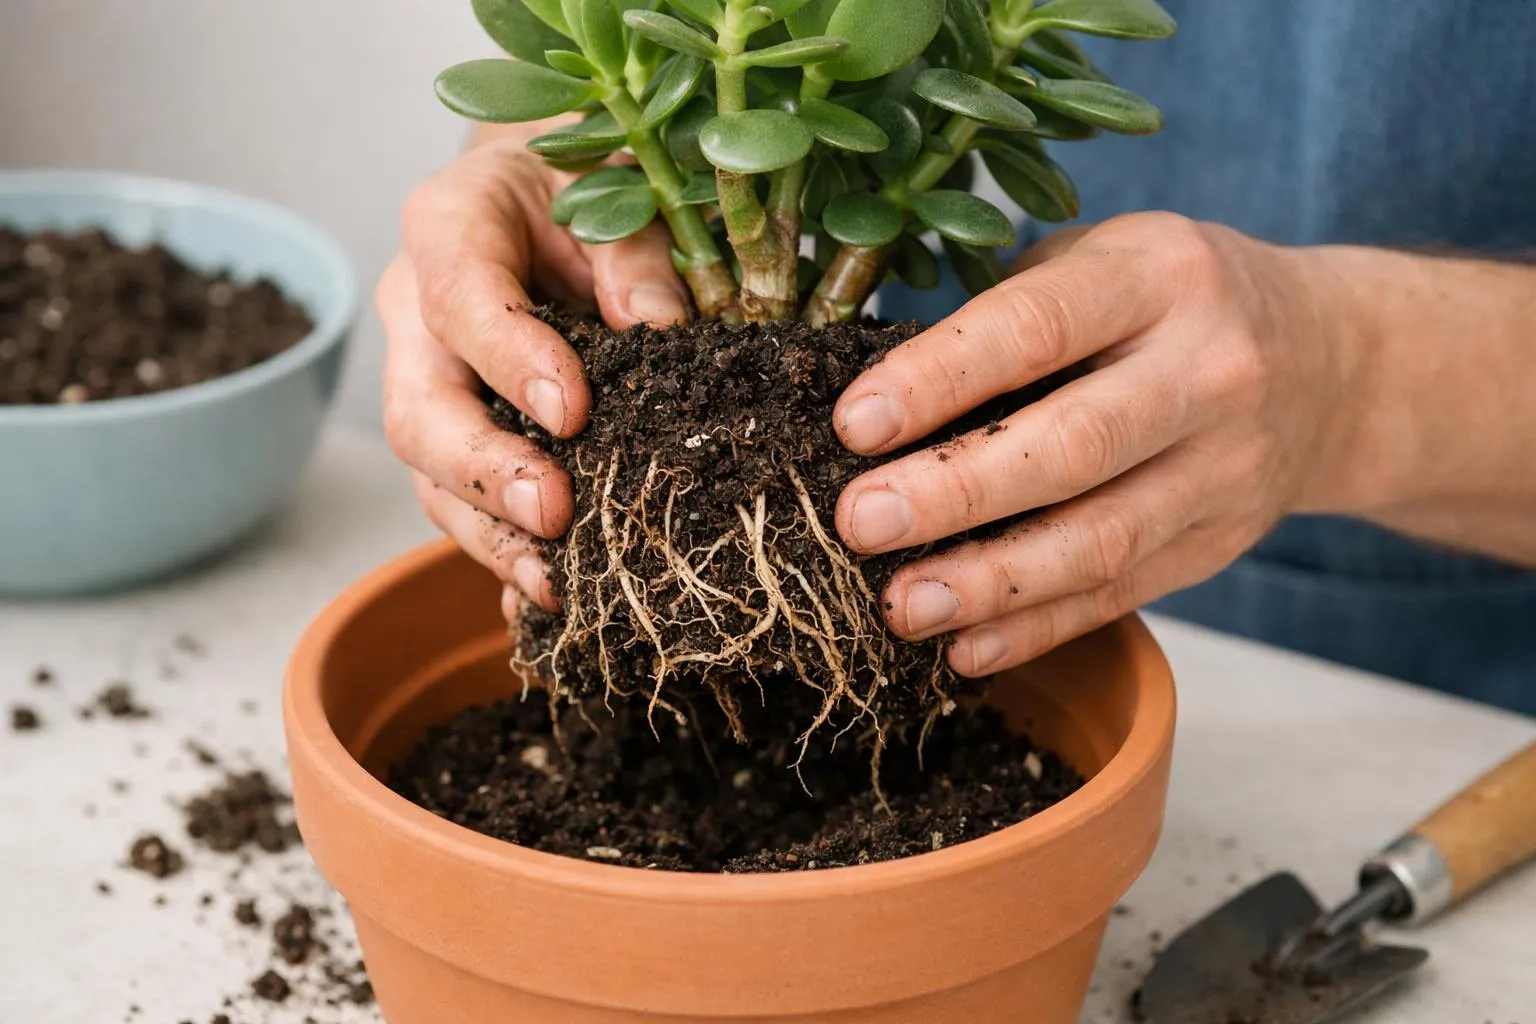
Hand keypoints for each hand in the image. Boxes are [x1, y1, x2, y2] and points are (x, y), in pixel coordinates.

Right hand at [378, 134, 691, 616]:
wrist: (546, 198)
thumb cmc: (583, 187)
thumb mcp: (615, 190)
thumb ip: (633, 254)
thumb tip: (658, 329)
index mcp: (447, 226)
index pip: (459, 296)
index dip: (509, 357)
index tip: (573, 411)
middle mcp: (415, 312)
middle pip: (420, 409)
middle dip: (485, 471)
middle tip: (554, 513)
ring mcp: (428, 381)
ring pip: (431, 474)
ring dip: (491, 535)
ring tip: (552, 583)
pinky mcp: (456, 434)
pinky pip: (460, 504)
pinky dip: (500, 556)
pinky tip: (544, 602)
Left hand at [832, 212, 1368, 674]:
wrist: (1331, 362)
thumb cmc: (1168, 303)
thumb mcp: (1105, 261)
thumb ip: (1006, 315)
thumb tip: (872, 405)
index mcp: (1161, 275)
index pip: (1040, 328)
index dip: (941, 379)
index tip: (855, 424)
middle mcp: (1209, 370)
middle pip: (1074, 445)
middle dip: (955, 491)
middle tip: (858, 522)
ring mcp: (1227, 466)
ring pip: (1101, 538)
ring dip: (991, 582)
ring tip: (901, 605)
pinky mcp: (1221, 542)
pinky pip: (1123, 594)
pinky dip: (1039, 628)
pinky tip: (967, 649)